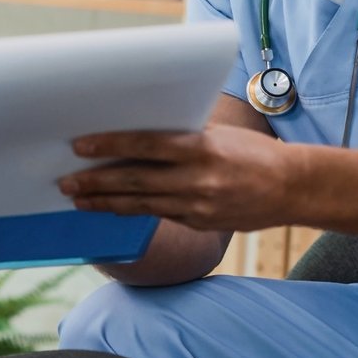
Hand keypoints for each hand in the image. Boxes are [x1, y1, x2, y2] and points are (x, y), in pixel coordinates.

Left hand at [58, 124, 296, 232]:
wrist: (292, 188)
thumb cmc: (251, 152)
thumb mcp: (217, 134)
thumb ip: (180, 136)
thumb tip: (134, 135)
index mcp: (201, 148)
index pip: (145, 145)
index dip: (109, 146)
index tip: (80, 146)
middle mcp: (198, 179)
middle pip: (135, 181)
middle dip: (96, 182)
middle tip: (64, 181)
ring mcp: (198, 206)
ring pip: (141, 205)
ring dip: (106, 202)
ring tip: (78, 199)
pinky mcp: (199, 223)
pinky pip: (158, 215)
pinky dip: (132, 212)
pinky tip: (112, 208)